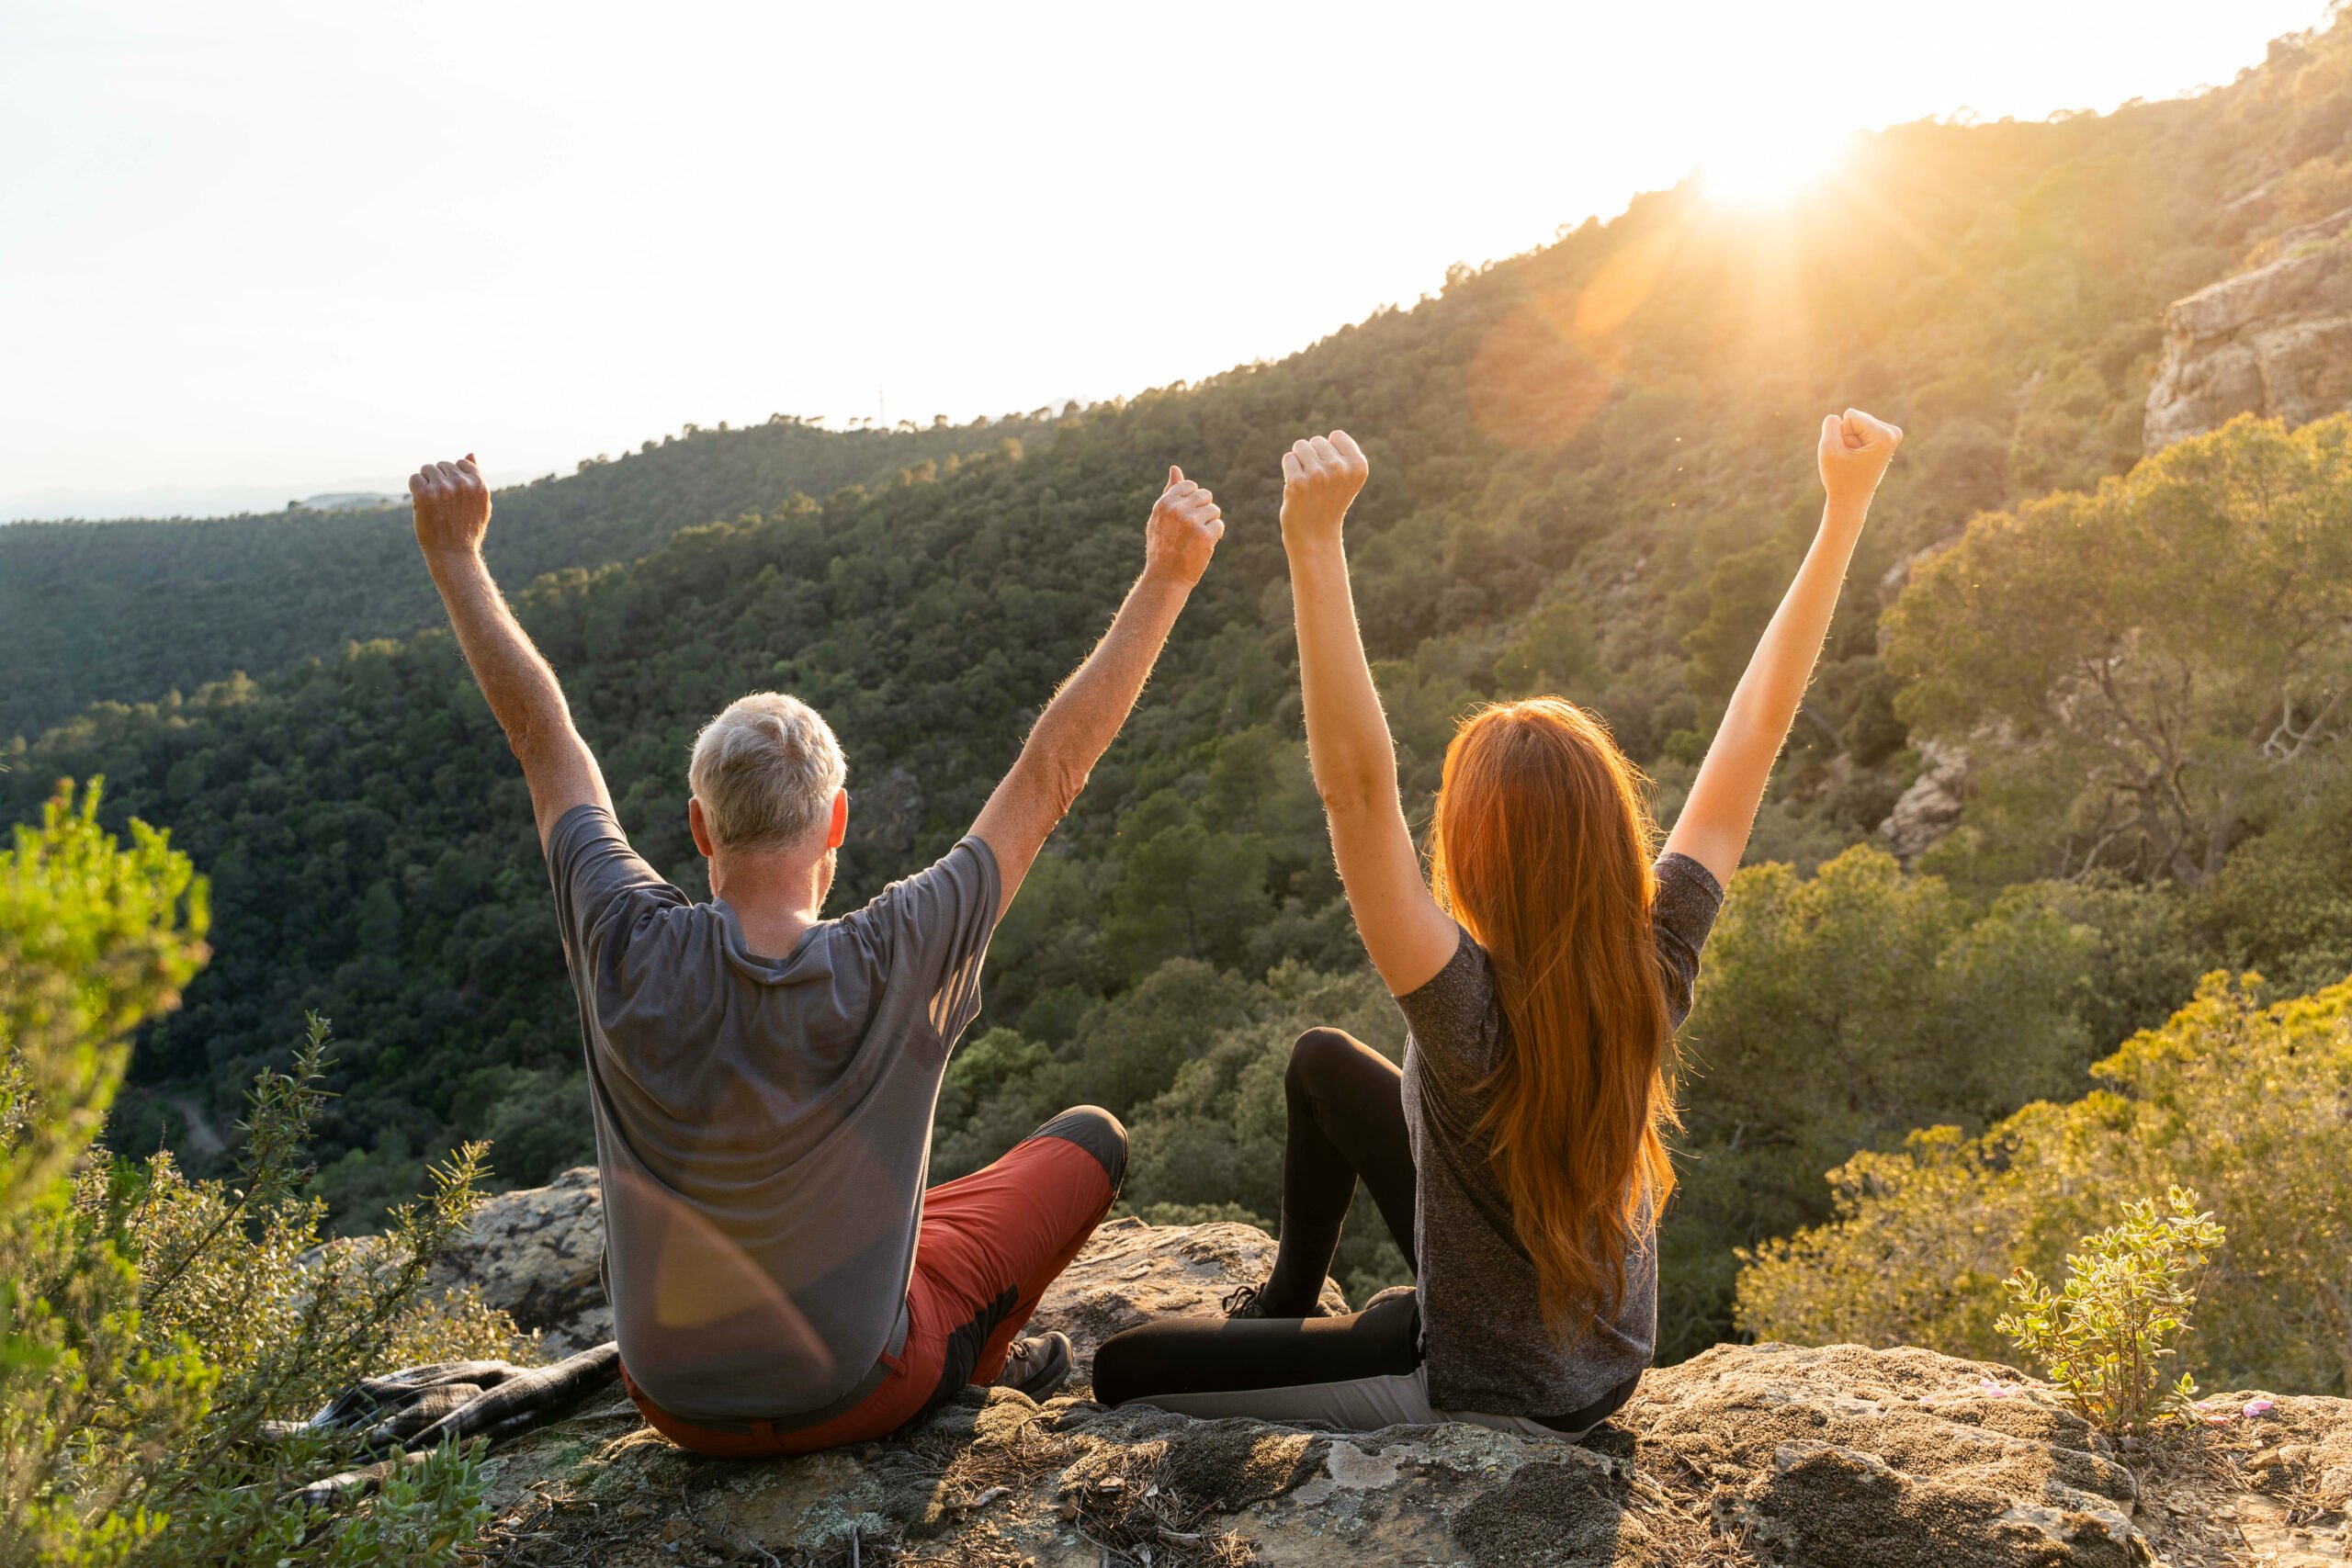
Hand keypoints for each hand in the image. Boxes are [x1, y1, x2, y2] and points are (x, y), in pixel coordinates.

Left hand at [410, 454, 491, 561]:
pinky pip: (415, 478)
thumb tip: (470, 453)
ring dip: (426, 483)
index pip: (461, 463)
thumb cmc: (466, 530)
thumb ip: (475, 477)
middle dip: (438, 480)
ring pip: (427, 469)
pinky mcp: (425, 494)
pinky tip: (422, 504)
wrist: (454, 554)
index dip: (453, 479)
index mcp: (480, 484)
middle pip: (442, 465)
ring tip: (432, 503)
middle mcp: (463, 483)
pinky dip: (415, 490)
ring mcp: (444, 488)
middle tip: (441, 503)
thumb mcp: (479, 503)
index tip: (452, 497)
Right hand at [1144, 465, 1224, 584]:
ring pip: (1214, 510)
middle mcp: (1177, 509)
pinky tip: (1202, 546)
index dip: (1192, 501)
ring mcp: (1191, 522)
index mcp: (1164, 502)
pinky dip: (1215, 536)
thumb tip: (1175, 468)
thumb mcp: (1160, 517)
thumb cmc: (1162, 545)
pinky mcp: (1205, 536)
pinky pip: (1219, 526)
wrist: (1165, 577)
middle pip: (1205, 495)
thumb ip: (1170, 491)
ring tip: (1195, 538)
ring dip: (1209, 523)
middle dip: (1203, 510)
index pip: (1190, 486)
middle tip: (1192, 529)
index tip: (1186, 517)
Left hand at [1280, 431, 1368, 547]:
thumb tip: (1332, 436)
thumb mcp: (1348, 477)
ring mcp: (1319, 475)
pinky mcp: (1298, 482)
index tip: (1332, 472)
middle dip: (1313, 457)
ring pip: (1300, 446)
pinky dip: (1289, 470)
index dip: (1330, 452)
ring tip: (1307, 482)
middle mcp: (1340, 469)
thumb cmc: (1330, 501)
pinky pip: (1288, 458)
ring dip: (1300, 461)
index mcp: (1358, 466)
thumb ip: (1344, 453)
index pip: (1336, 436)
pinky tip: (1297, 487)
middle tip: (1318, 483)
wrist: (1316, 535)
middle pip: (1317, 440)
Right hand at [1817, 409, 1902, 510]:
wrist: (1850, 502)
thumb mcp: (1828, 449)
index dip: (1842, 436)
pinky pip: (1858, 430)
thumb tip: (1838, 417)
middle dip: (1846, 438)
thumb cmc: (1839, 478)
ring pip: (1855, 424)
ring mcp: (1891, 436)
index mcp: (1885, 435)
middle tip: (1851, 460)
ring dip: (1849, 442)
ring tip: (1853, 460)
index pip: (1850, 416)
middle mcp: (1893, 433)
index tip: (1849, 457)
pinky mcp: (1884, 439)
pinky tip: (1857, 459)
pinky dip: (1853, 444)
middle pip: (1855, 418)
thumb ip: (1831, 424)